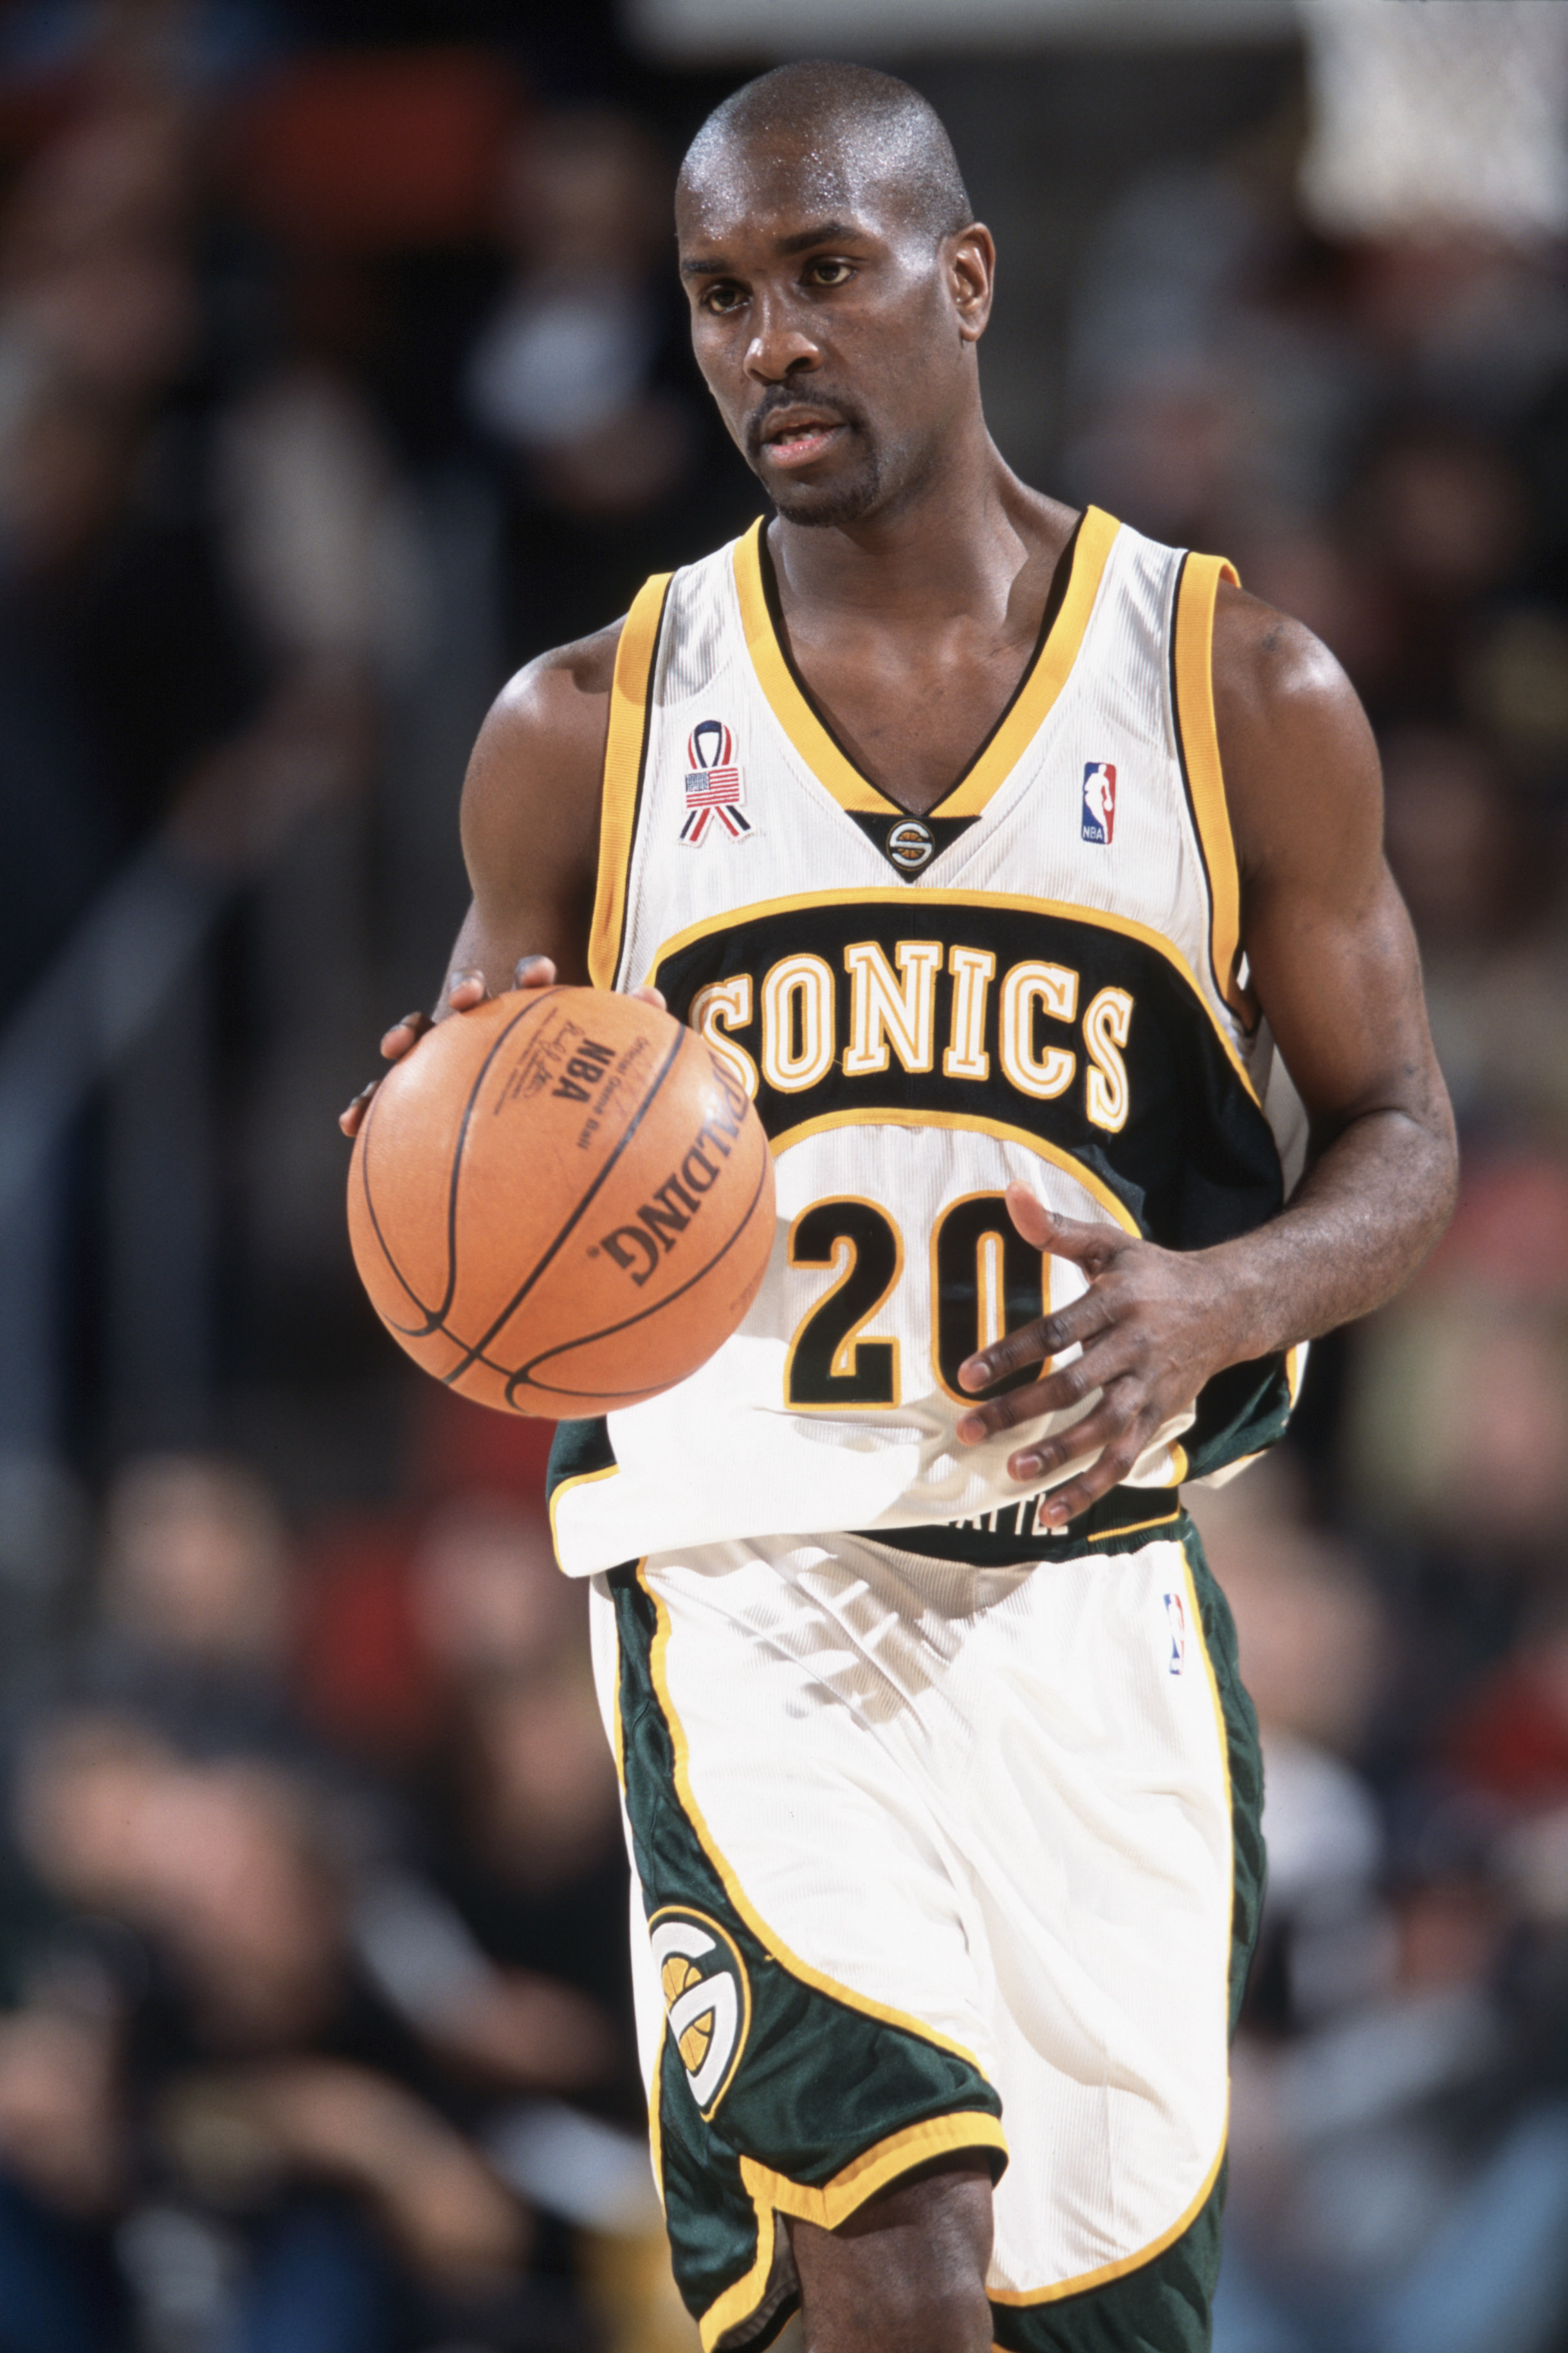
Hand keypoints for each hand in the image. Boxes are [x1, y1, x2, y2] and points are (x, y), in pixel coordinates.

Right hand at [337, 957, 666, 1136]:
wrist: (506, 969)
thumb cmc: (558, 1028)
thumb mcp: (588, 1026)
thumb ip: (621, 1015)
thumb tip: (655, 999)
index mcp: (524, 993)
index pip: (529, 976)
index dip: (534, 973)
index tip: (541, 970)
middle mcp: (483, 1007)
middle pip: (469, 998)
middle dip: (466, 993)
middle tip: (468, 995)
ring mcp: (448, 1031)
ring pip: (424, 1031)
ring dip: (411, 1033)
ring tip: (396, 1046)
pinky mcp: (424, 1063)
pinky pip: (398, 1090)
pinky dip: (374, 1103)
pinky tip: (349, 1126)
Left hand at [954, 1182, 1234, 1525]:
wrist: (1230, 1305)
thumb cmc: (1154, 1273)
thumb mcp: (1111, 1244)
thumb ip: (1056, 1228)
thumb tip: (1009, 1191)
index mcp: (1116, 1303)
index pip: (1057, 1331)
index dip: (1011, 1353)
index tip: (965, 1375)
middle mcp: (1134, 1348)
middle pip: (1072, 1384)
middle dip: (1021, 1409)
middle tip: (969, 1428)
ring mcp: (1149, 1388)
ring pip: (1102, 1429)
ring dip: (1058, 1454)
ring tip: (1012, 1473)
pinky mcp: (1158, 1418)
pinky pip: (1123, 1460)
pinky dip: (1090, 1489)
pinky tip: (1051, 1514)